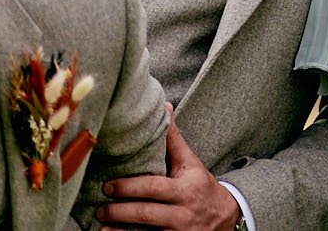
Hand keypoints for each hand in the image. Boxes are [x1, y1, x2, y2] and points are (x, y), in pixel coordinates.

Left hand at [99, 113, 237, 228]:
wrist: (225, 218)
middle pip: (146, 213)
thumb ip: (174, 140)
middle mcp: (182, 212)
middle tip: (101, 207)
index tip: (109, 185)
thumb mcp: (191, 164)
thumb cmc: (201, 187)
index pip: (154, 187)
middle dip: (121, 211)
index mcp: (185, 189)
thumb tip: (164, 108)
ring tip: (102, 225)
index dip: (130, 187)